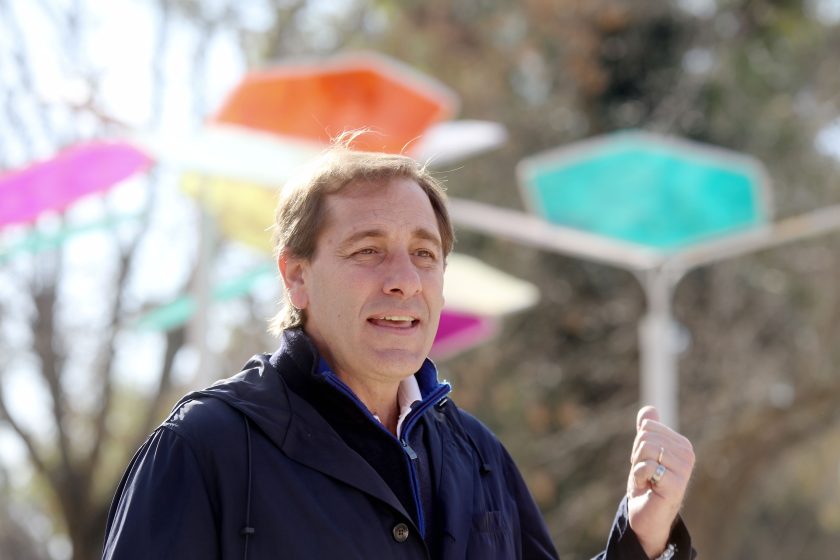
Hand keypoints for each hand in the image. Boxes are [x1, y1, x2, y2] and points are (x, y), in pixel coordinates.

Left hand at [626, 406, 694, 557]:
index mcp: (682, 445)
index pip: (647, 427)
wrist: (646, 514)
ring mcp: (684, 470)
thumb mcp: (644, 453)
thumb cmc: (647, 483)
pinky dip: (638, 477)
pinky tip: (647, 488)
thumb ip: (648, 431)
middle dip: (637, 456)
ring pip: (645, 450)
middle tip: (646, 474)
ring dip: (638, 467)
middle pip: (645, 437)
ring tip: (647, 481)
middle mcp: (687, 455)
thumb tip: (650, 409)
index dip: (639, 445)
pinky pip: (646, 467)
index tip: (646, 462)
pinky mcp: (676, 485)